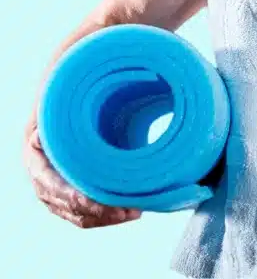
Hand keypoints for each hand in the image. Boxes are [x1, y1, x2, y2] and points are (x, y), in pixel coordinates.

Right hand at [24, 121, 140, 227]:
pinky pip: (85, 218)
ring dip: (108, 218)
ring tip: (134, 213)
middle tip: (128, 209)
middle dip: (102, 211)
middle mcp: (46, 189)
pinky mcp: (68, 205)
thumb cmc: (55, 125)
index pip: (60, 190)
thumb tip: (37, 136)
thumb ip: (47, 128)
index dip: (81, 199)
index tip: (102, 203)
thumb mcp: (50, 122)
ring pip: (81, 217)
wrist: (49, 133)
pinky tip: (125, 214)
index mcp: (40, 169)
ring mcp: (56, 200)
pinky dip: (105, 219)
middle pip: (74, 208)